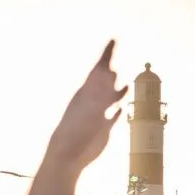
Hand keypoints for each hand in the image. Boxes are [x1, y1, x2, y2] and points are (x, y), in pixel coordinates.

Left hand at [46, 41, 127, 170]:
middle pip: (104, 80)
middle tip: (114, 54)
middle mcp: (93, 101)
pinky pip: (112, 118)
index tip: (113, 40)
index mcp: (87, 93)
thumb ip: (99, 89)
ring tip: (126, 85)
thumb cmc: (75, 132)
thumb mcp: (88, 108)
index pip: (99, 69)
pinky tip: (120, 110)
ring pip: (110, 99)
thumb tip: (108, 74)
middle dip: (111, 68)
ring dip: (117, 91)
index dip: (106, 54)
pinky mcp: (103, 130)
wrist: (68, 155)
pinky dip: (117, 112)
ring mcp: (98, 115)